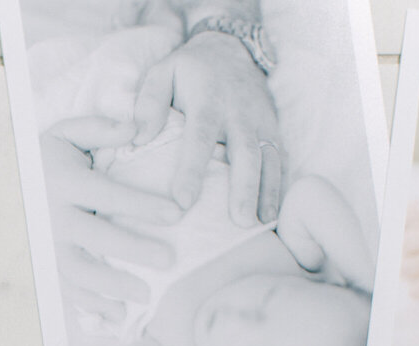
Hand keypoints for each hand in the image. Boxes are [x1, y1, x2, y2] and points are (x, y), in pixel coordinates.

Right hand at [41, 117, 180, 325]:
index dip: (142, 204)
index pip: (108, 194)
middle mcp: (53, 216)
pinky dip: (91, 304)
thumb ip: (100, 129)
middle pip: (95, 237)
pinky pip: (67, 288)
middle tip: (168, 259)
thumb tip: (136, 128)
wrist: (9, 182)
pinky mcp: (46, 263)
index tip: (176, 212)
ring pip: (78, 270)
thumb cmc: (51, 157)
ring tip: (146, 294)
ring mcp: (47, 245)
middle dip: (133, 249)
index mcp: (64, 181)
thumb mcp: (68, 133)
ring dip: (112, 285)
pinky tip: (119, 313)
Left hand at [131, 31, 282, 220]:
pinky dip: (279, 186)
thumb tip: (138, 137)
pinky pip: (280, 160)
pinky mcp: (273, 129)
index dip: (192, 170)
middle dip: (244, 188)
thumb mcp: (163, 71)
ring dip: (267, 192)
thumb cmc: (189, 70)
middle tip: (239, 221)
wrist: (231, 49)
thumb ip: (150, 101)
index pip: (200, 137)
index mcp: (208, 99)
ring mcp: (262, 121)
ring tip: (261, 224)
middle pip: (244, 152)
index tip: (183, 201)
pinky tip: (273, 214)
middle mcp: (240, 112)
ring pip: (268, 159)